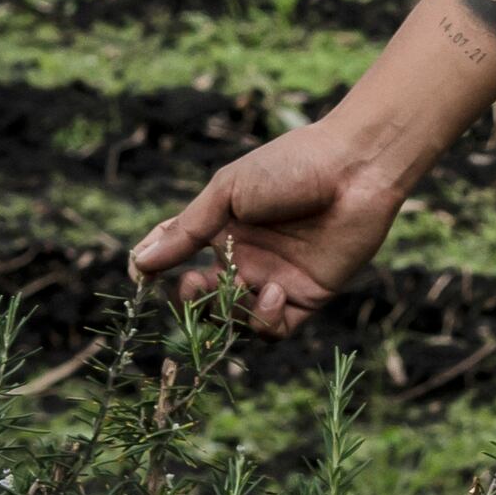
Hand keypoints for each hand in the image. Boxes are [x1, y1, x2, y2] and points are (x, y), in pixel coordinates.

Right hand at [129, 111, 420, 334]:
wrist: (355, 167)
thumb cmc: (291, 165)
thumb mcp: (229, 191)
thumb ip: (186, 230)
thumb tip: (139, 261)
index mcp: (222, 227)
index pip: (178, 255)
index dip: (156, 268)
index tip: (140, 276)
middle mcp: (246, 257)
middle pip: (203, 297)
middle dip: (190, 300)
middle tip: (192, 285)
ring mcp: (275, 278)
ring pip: (234, 319)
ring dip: (226, 312)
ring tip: (239, 284)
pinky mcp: (306, 296)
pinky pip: (273, 328)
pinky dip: (263, 319)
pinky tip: (272, 292)